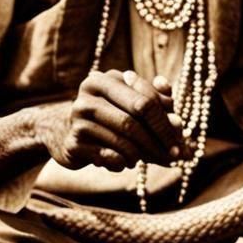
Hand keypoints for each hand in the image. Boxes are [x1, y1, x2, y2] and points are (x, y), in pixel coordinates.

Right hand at [35, 69, 187, 171]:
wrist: (62, 132)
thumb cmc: (108, 116)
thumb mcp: (131, 104)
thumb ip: (157, 105)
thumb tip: (177, 121)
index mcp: (108, 79)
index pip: (145, 99)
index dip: (166, 121)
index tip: (180, 140)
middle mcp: (90, 94)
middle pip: (135, 119)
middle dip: (158, 139)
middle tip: (174, 156)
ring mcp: (78, 118)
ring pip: (124, 139)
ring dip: (143, 154)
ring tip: (148, 159)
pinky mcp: (74, 143)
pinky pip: (109, 156)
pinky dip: (124, 163)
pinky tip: (125, 163)